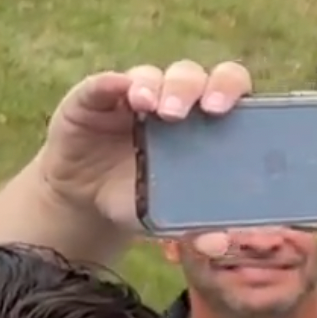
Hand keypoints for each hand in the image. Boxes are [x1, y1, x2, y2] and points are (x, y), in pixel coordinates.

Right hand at [38, 59, 253, 249]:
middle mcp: (173, 100)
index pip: (229, 89)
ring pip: (152, 75)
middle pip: (192, 76)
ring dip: (155, 86)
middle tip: (187, 112)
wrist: (86, 199)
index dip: (230, 90)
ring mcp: (134, 94)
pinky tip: (116, 90)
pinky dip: (110, 82)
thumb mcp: (168, 216)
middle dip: (194, 87)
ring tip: (150, 107)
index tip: (223, 110)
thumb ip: (196, 228)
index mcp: (204, 122)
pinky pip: (103, 82)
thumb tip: (219, 242)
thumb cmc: (141, 198)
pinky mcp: (95, 96)